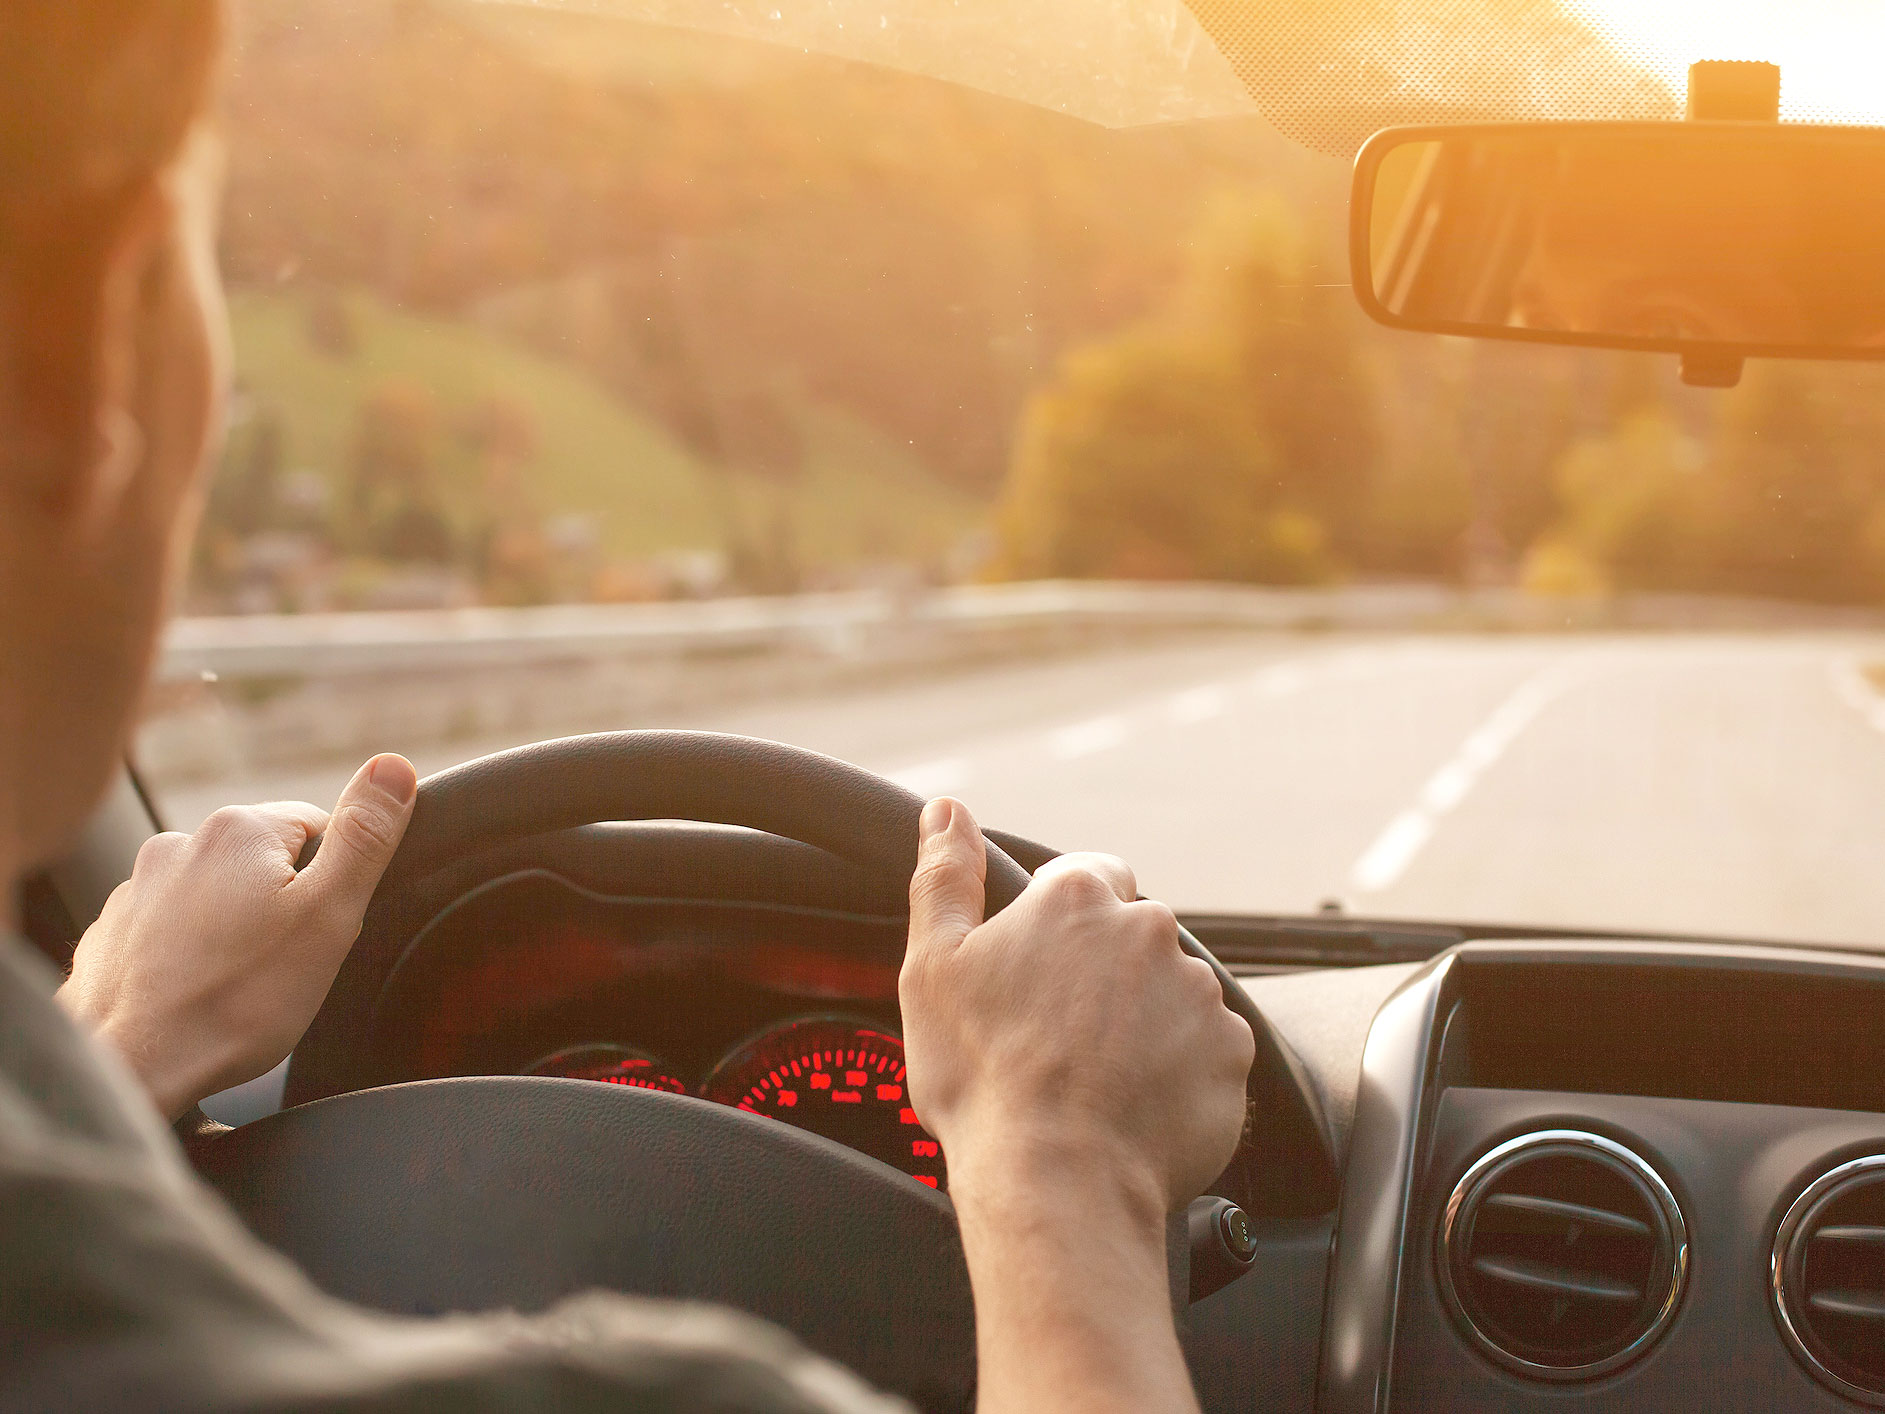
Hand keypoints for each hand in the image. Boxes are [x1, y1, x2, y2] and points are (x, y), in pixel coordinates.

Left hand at [58, 754, 417, 1119]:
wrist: (132, 1070)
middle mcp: (180, 843)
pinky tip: (195, 993)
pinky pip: (169, 929)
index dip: (331, 883)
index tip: (317, 931)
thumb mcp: (328, 916)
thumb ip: (364, 837)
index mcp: (240, 830)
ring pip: (215, 895)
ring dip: (231, 928)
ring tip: (236, 985)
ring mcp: (136, 888)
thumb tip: (394, 767)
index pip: (319, 827)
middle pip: (264, 861)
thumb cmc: (236, 1001)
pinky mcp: (113, 932)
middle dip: (280, 904)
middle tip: (282, 965)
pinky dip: (186, 954)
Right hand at [899, 796, 1252, 1413]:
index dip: (1062, 919)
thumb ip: (945, 876)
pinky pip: (1207, 1053)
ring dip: (1143, 1023)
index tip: (1042, 968)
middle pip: (1132, 937)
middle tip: (1057, 1037)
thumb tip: (946, 812)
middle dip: (1103, 976)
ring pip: (1171, 995)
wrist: (1055, 1180)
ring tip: (1093, 1081)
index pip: (1089, 874)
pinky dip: (1177, 1074)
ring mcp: (1198, 993)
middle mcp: (1151, 931)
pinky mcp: (1231, 1055)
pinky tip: (1132, 1107)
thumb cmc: (983, 1077)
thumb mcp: (932, 966)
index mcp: (1078, 899)